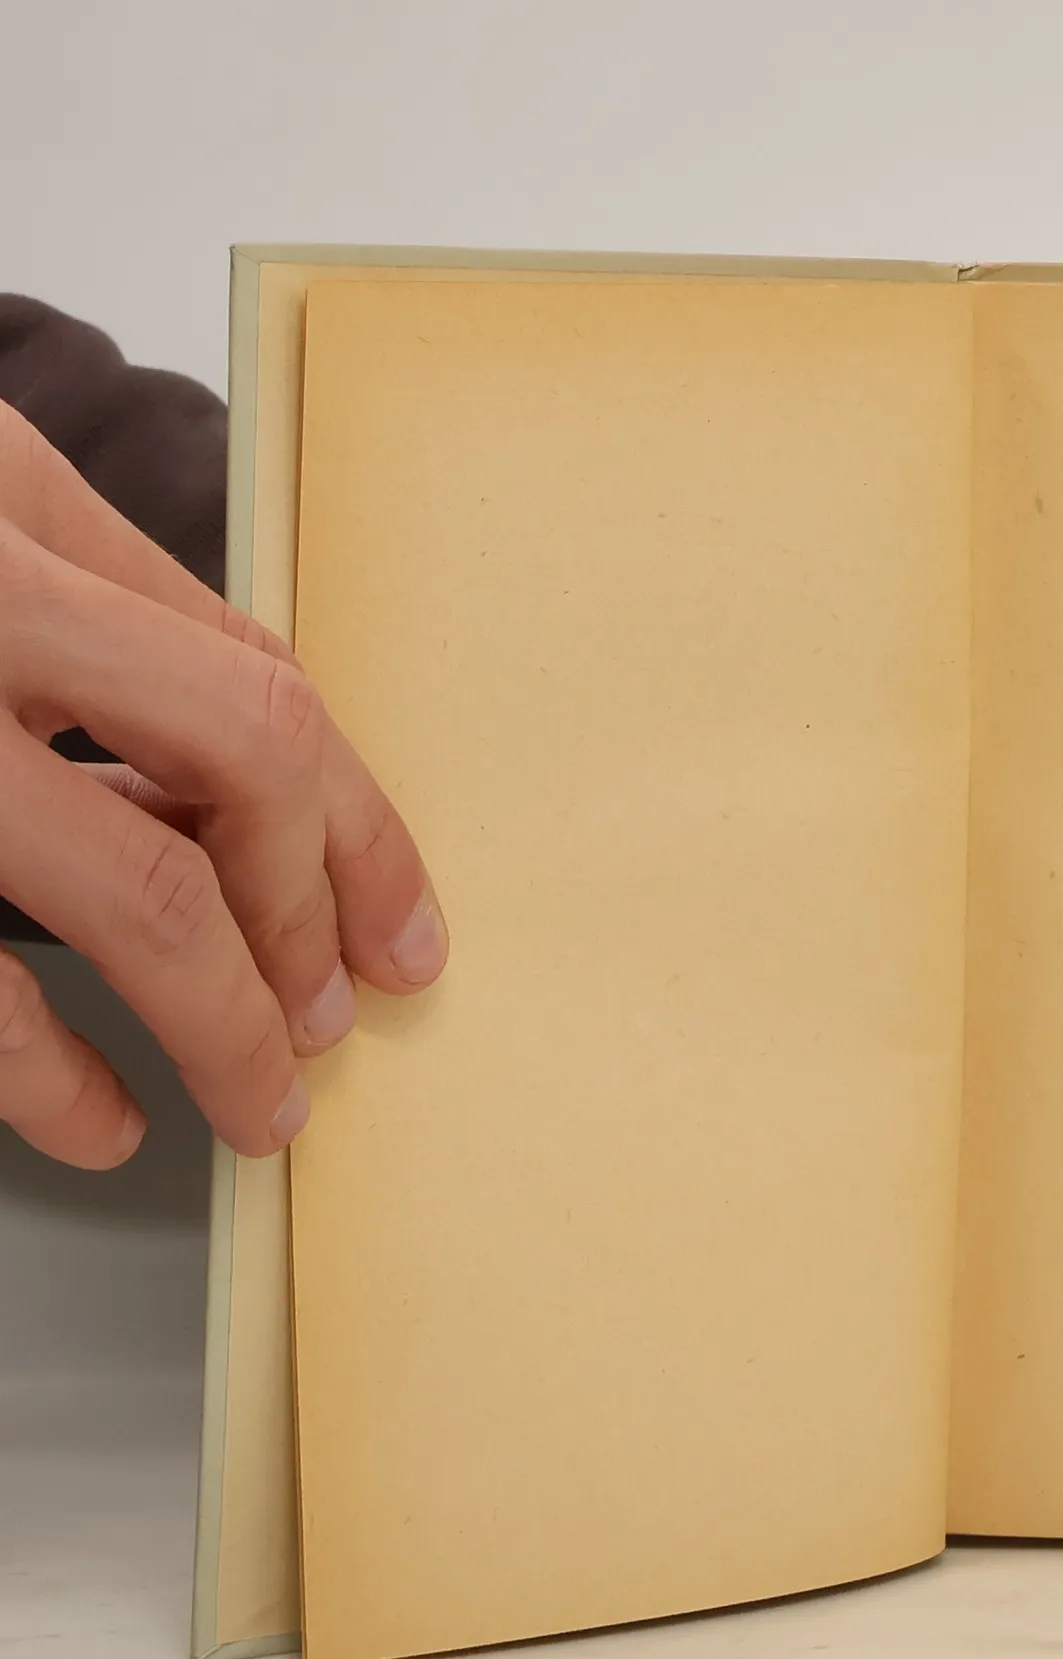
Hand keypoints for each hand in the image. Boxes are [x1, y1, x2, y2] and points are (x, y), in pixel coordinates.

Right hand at [0, 400, 444, 1166]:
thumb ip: (92, 607)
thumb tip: (253, 763)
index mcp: (7, 507)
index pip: (256, 683)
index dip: (356, 823)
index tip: (400, 927)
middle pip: (237, 758)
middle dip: (314, 908)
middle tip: (339, 1019)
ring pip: (127, 888)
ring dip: (221, 1021)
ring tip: (264, 1102)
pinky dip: (48, 1071)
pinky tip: (101, 1124)